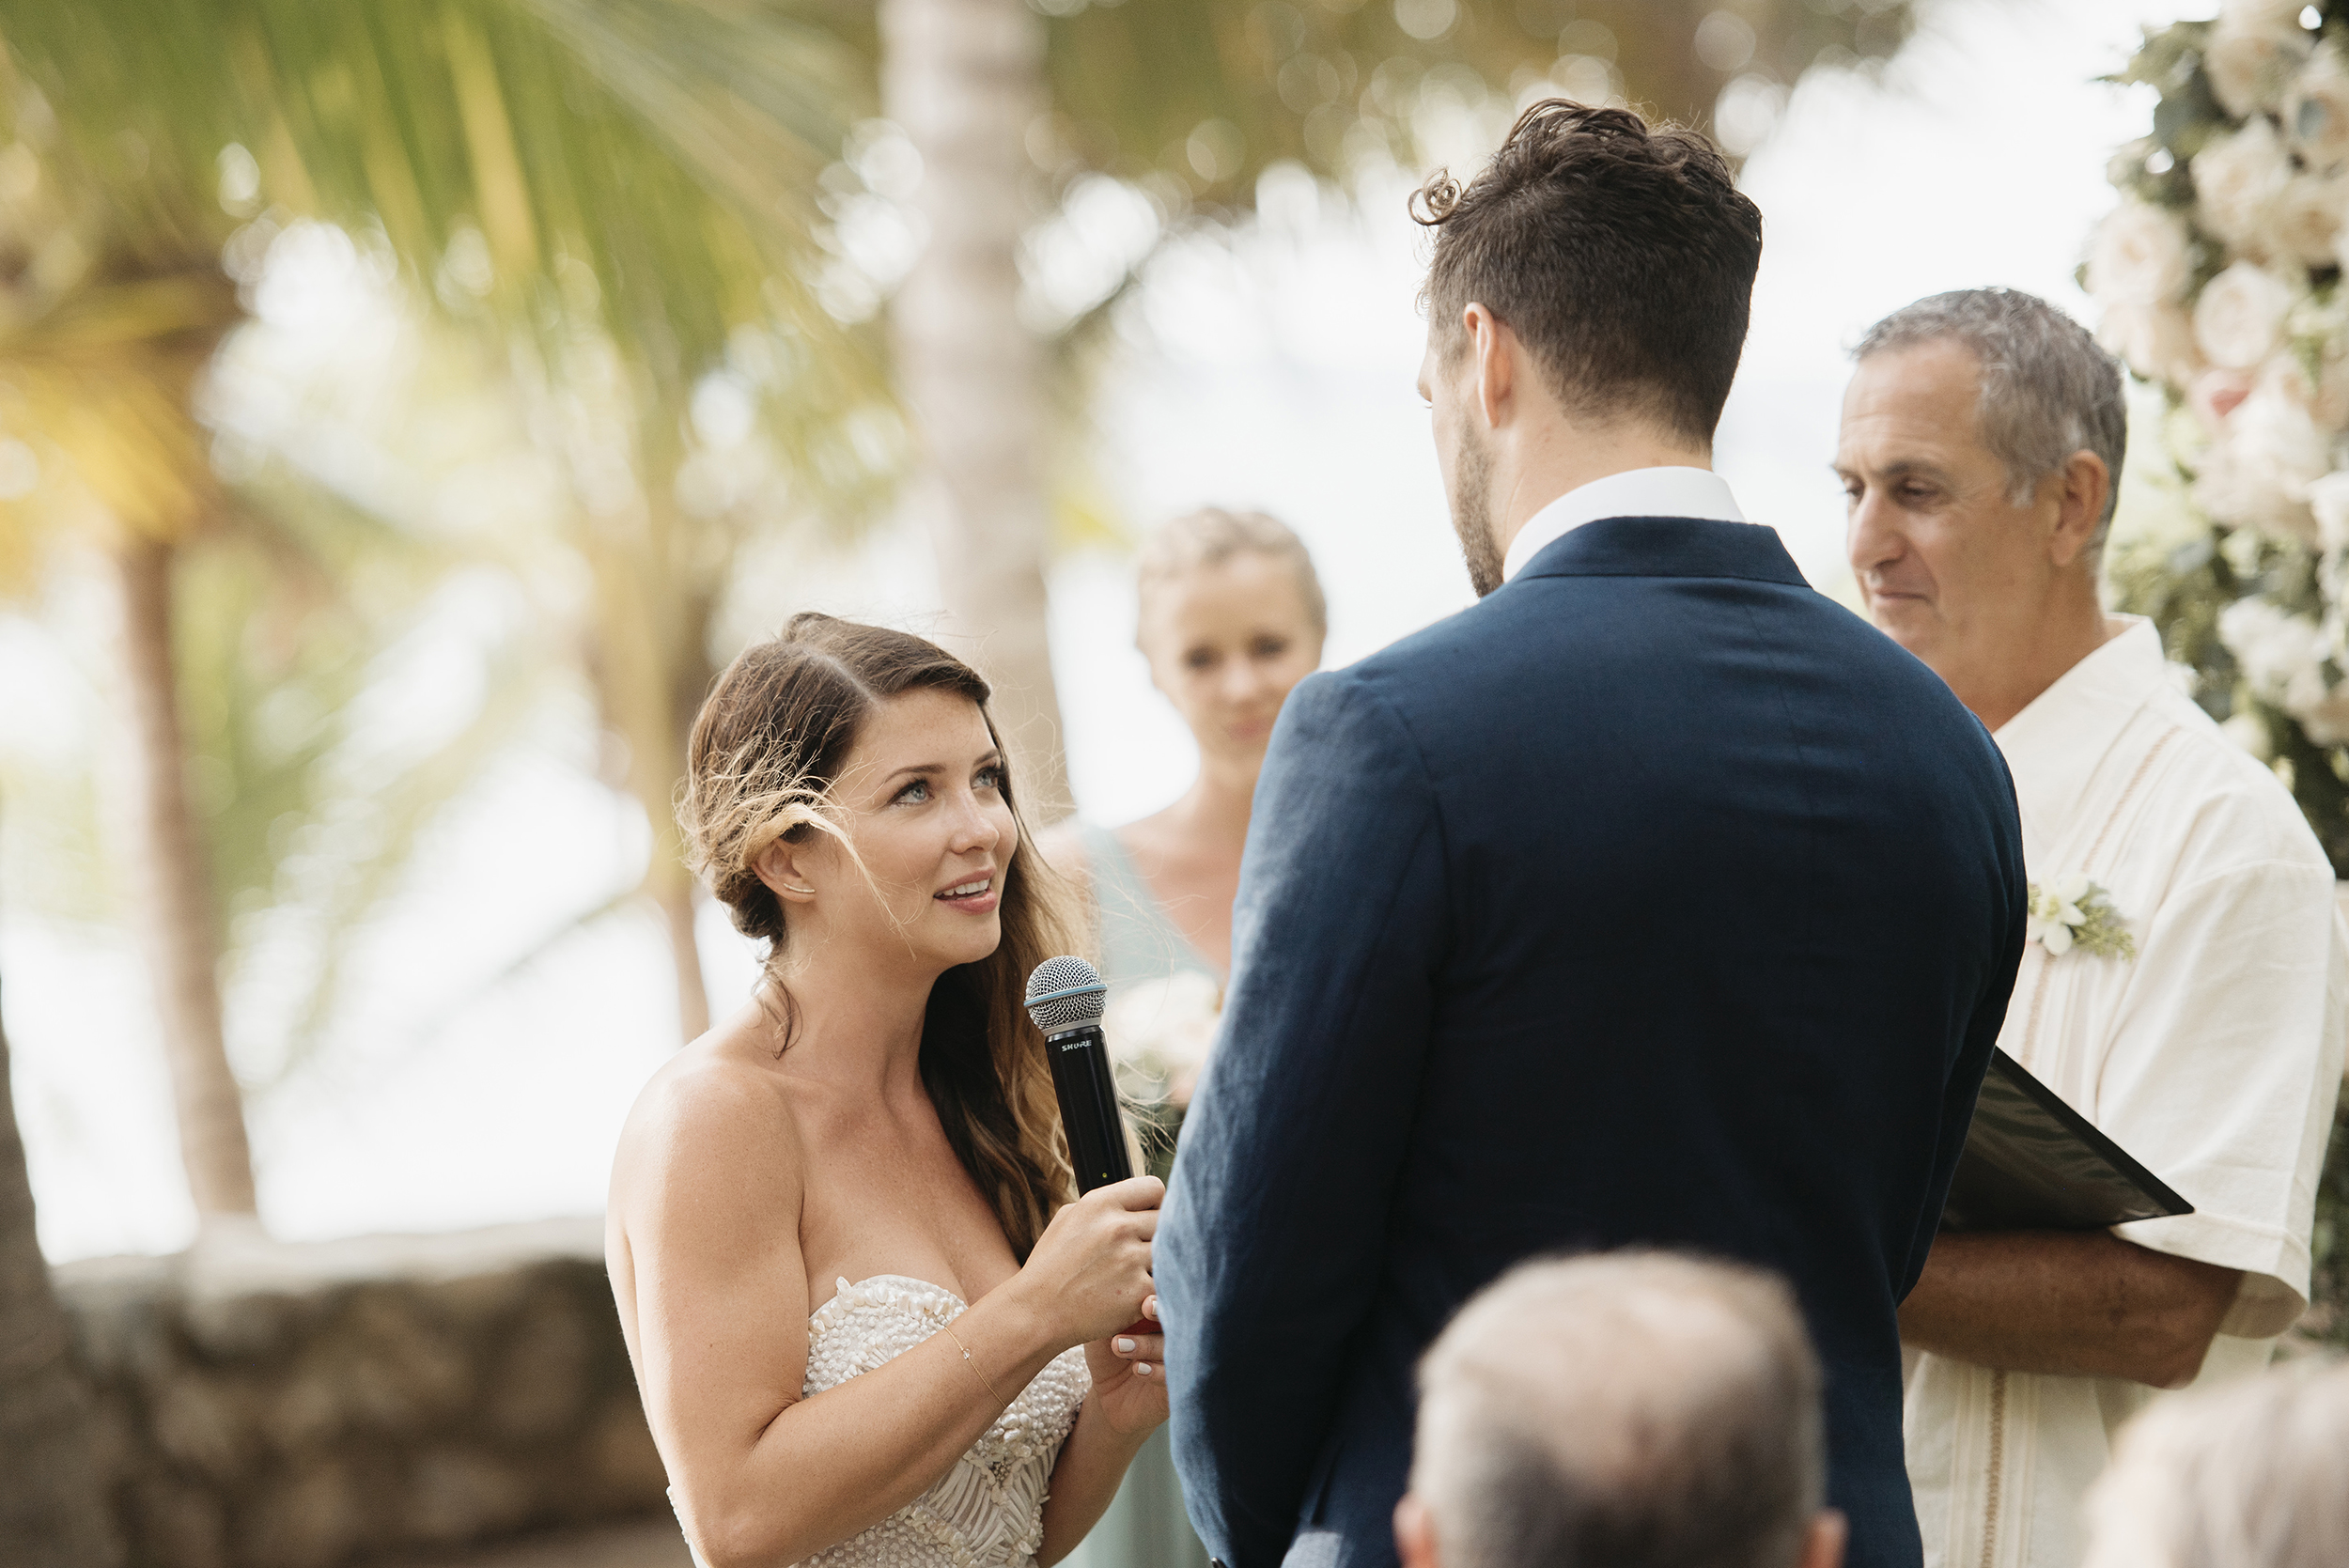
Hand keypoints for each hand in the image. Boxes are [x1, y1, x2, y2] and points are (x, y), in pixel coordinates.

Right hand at [1015, 1175, 1160, 1348]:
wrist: (1036, 1313)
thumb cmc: (1050, 1267)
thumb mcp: (1068, 1219)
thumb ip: (1103, 1205)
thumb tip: (1133, 1200)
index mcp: (1100, 1204)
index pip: (1154, 1188)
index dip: (1155, 1204)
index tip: (1147, 1220)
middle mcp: (1117, 1227)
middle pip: (1166, 1220)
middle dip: (1157, 1235)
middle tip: (1142, 1251)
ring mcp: (1130, 1260)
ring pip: (1169, 1252)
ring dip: (1159, 1263)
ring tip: (1138, 1273)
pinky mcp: (1139, 1293)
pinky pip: (1165, 1283)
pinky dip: (1156, 1290)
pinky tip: (1138, 1295)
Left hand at [1084, 1293, 1168, 1436]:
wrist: (1108, 1398)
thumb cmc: (1108, 1355)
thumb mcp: (1105, 1328)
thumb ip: (1113, 1306)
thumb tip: (1112, 1275)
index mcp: (1164, 1314)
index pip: (1170, 1296)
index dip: (1162, 1288)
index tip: (1144, 1287)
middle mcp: (1178, 1335)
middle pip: (1181, 1318)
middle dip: (1163, 1310)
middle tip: (1145, 1306)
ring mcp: (1181, 1362)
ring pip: (1174, 1348)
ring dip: (1148, 1344)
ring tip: (1119, 1345)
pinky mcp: (1179, 1388)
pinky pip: (1174, 1377)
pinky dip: (1156, 1371)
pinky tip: (1137, 1368)